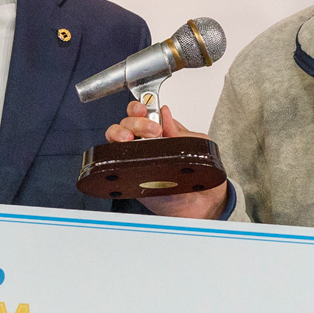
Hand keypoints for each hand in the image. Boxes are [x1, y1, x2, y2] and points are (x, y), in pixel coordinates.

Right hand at [103, 101, 228, 219]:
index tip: (147, 110)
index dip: (140, 108)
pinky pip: (113, 160)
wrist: (199, 204)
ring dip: (120, 133)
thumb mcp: (197, 146)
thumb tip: (165, 114)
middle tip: (153, 131)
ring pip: (115, 137)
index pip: (142, 112)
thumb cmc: (197, 177)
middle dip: (136, 122)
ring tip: (131, 139)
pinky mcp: (128, 175)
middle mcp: (145, 144)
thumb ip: (180, 131)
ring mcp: (135, 158)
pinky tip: (125, 152)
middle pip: (127, 122)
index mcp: (161, 132)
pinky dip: (113, 152)